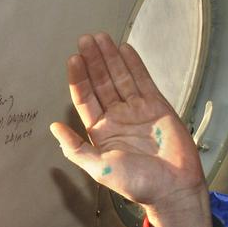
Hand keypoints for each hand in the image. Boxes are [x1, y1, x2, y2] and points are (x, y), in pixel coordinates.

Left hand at [50, 32, 211, 226]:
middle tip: (85, 39)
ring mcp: (138, 111)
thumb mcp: (99, 168)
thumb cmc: (137, 184)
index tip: (73, 59)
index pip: (86, 99)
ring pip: (121, 78)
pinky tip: (125, 49)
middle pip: (102, 83)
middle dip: (93, 61)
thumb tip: (54, 127)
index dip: (79, 79)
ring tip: (101, 37)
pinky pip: (143, 81)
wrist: (173, 189)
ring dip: (111, 58)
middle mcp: (117, 118)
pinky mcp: (158, 107)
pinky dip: (134, 65)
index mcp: (101, 132)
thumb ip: (76, 148)